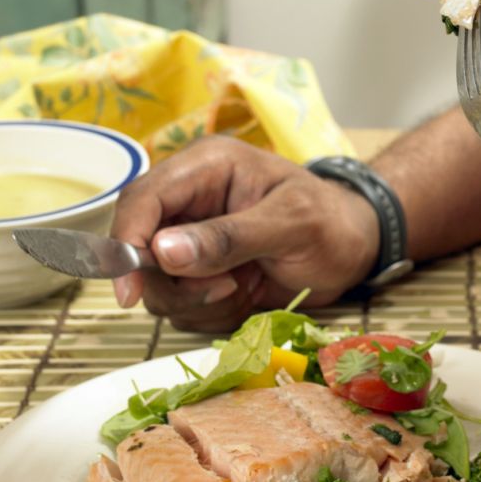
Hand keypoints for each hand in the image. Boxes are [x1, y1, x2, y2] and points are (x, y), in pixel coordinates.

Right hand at [109, 137, 379, 331]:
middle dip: (174, 282)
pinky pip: (182, 307)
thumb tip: (163, 251)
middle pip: (138, 249)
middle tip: (225, 287)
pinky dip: (211, 313)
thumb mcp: (290, 223)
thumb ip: (228, 237)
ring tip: (244, 286)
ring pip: (158, 286)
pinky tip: (246, 295)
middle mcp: (189, 202)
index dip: (126, 243)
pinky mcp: (201, 276)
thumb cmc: (330, 221)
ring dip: (197, 301)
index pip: (141, 199)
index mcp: (205, 168)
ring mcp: (192, 242)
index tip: (129, 290)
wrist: (354, 247)